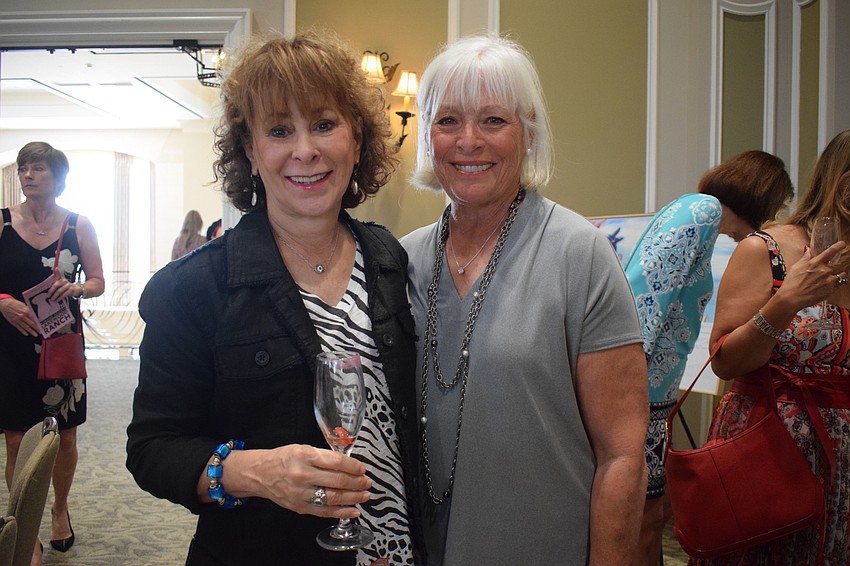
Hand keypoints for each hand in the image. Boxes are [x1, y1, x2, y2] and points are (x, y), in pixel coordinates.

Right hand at [0, 296, 39, 336]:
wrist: (5, 304)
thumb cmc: (14, 303)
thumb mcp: (24, 305)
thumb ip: (29, 310)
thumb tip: (35, 314)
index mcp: (26, 311)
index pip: (34, 318)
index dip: (39, 323)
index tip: (42, 326)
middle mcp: (22, 316)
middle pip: (31, 323)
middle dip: (36, 328)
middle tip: (40, 332)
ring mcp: (18, 319)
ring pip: (26, 327)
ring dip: (31, 331)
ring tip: (35, 334)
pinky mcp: (13, 322)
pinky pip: (19, 328)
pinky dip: (23, 331)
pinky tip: (26, 334)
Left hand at [46, 268, 79, 301]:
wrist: (79, 289)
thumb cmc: (68, 287)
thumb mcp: (62, 284)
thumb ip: (57, 282)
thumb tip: (51, 280)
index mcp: (62, 279)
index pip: (59, 275)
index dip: (57, 271)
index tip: (56, 268)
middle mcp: (65, 281)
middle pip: (56, 285)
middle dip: (51, 291)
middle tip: (48, 295)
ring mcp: (68, 286)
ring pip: (59, 291)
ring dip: (55, 296)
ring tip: (52, 299)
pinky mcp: (71, 290)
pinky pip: (64, 294)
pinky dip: (60, 298)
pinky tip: (57, 300)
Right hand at [246, 444, 371, 518]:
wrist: (260, 474)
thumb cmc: (283, 459)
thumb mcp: (303, 448)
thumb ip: (324, 456)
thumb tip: (348, 464)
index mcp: (305, 456)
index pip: (336, 462)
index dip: (353, 466)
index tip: (362, 468)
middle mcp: (303, 475)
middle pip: (337, 481)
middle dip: (357, 482)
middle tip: (367, 482)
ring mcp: (301, 493)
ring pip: (334, 498)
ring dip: (354, 497)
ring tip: (365, 495)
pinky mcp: (300, 507)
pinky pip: (325, 512)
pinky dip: (342, 512)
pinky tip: (353, 510)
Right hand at [779, 241, 846, 308]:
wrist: (791, 298)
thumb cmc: (791, 283)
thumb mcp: (796, 267)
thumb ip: (805, 258)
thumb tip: (808, 250)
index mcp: (815, 263)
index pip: (830, 251)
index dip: (838, 246)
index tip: (842, 243)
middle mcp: (824, 270)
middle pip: (840, 264)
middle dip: (837, 266)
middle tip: (831, 270)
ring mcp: (829, 280)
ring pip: (842, 275)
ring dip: (839, 275)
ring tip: (830, 279)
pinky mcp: (831, 290)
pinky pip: (840, 284)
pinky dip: (836, 284)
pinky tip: (827, 286)